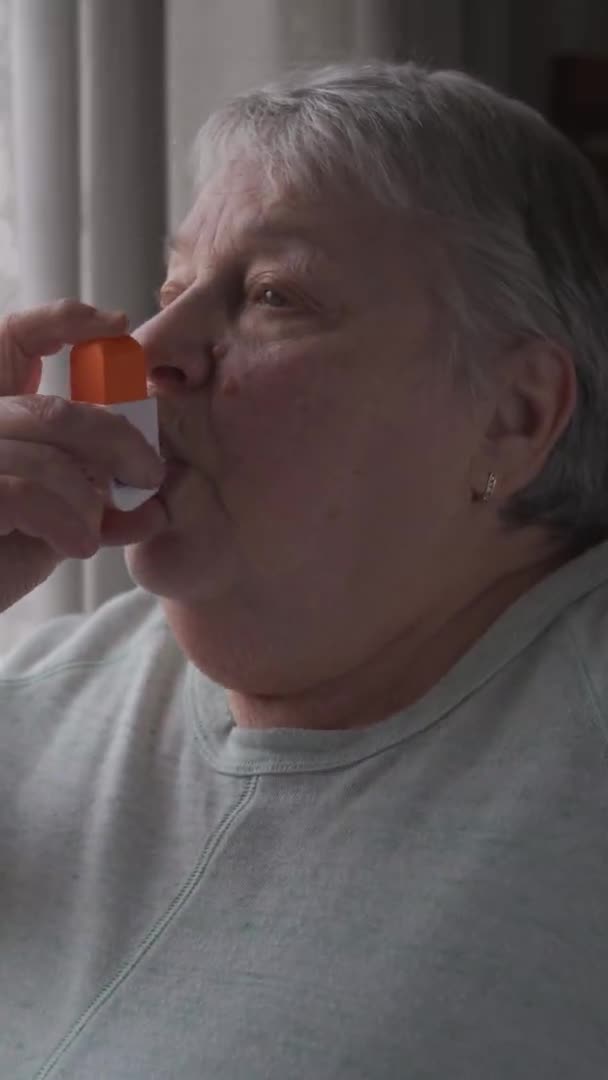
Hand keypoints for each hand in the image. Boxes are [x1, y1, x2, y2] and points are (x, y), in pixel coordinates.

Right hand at [0, 300, 165, 612]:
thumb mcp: (57, 520)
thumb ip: (96, 495)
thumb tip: (154, 495)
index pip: (13, 338)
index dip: (62, 320)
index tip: (118, 325)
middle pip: (53, 408)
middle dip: (114, 441)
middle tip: (150, 473)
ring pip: (45, 453)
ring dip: (87, 498)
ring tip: (94, 530)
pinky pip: (24, 490)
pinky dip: (66, 521)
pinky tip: (78, 545)